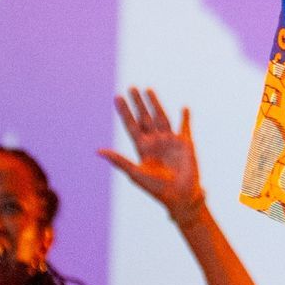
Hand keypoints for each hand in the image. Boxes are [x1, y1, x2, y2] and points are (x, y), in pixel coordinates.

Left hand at [100, 88, 206, 222]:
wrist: (180, 196)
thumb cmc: (156, 188)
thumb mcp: (135, 173)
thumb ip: (119, 160)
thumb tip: (98, 151)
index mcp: (142, 148)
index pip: (131, 125)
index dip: (124, 111)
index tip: (117, 97)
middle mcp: (155, 142)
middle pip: (145, 117)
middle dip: (138, 103)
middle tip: (131, 87)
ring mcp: (170, 141)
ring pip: (161, 117)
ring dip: (155, 104)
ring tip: (148, 90)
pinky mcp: (186, 144)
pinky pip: (185, 127)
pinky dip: (185, 118)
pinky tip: (184, 108)